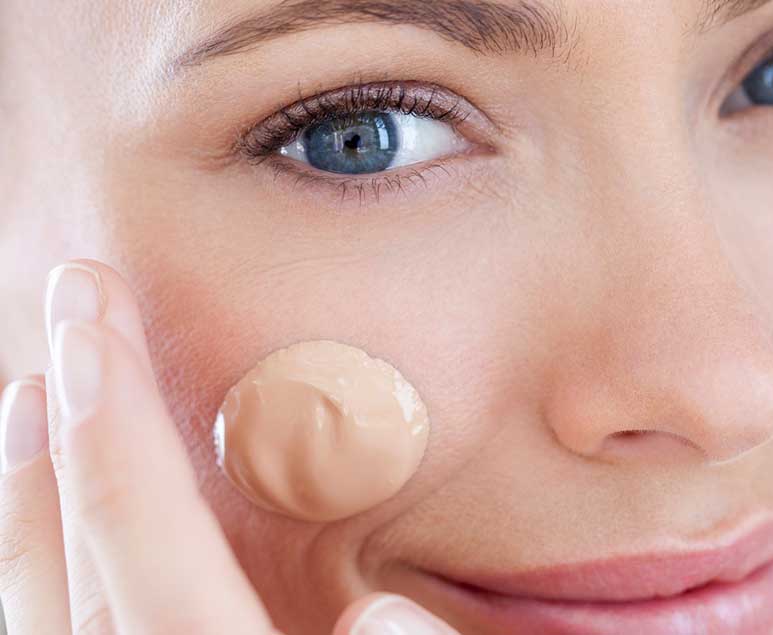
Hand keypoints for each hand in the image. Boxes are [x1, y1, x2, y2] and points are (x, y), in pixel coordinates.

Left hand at [0, 259, 459, 634]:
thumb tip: (383, 610)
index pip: (154, 545)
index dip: (115, 428)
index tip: (93, 317)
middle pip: (79, 562)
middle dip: (68, 429)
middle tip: (69, 305)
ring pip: (41, 605)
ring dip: (30, 492)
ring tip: (28, 393)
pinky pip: (47, 634)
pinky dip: (33, 563)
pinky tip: (42, 520)